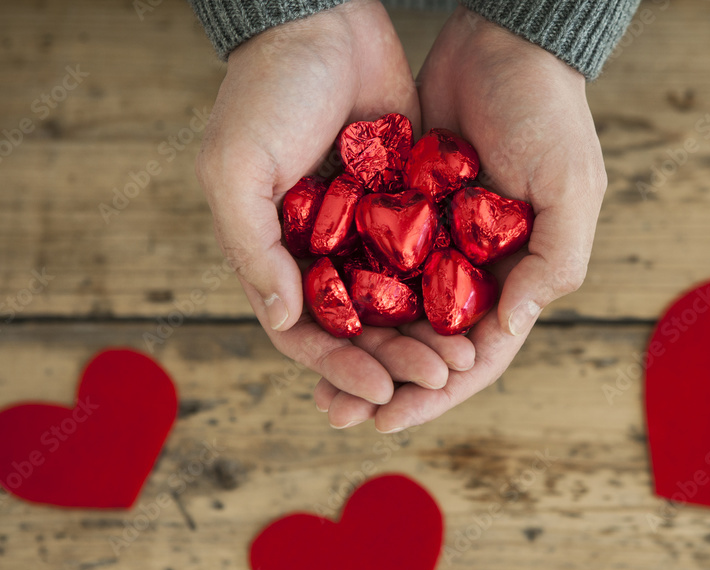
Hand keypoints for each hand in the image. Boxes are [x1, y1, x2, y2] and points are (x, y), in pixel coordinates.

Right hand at [195, 0, 474, 423]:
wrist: (321, 19)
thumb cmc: (264, 93)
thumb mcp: (234, 169)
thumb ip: (252, 248)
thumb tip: (282, 322)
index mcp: (274, 255)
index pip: (307, 333)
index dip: (342, 369)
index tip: (382, 392)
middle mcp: (319, 252)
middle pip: (360, 328)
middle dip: (396, 360)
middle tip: (437, 379)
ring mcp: (362, 230)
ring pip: (398, 302)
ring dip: (425, 336)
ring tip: (461, 360)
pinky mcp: (401, 204)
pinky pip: (424, 258)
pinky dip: (444, 288)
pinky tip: (475, 312)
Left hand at [315, 7, 607, 431]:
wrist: (502, 42)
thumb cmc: (549, 114)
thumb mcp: (570, 188)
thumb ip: (553, 263)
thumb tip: (507, 333)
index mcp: (518, 277)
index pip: (476, 356)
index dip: (435, 394)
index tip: (388, 421)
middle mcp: (474, 270)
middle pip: (426, 346)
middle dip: (384, 384)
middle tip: (335, 413)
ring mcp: (436, 242)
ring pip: (393, 313)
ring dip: (359, 350)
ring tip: (314, 383)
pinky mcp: (402, 210)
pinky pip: (371, 262)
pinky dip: (347, 292)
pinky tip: (311, 315)